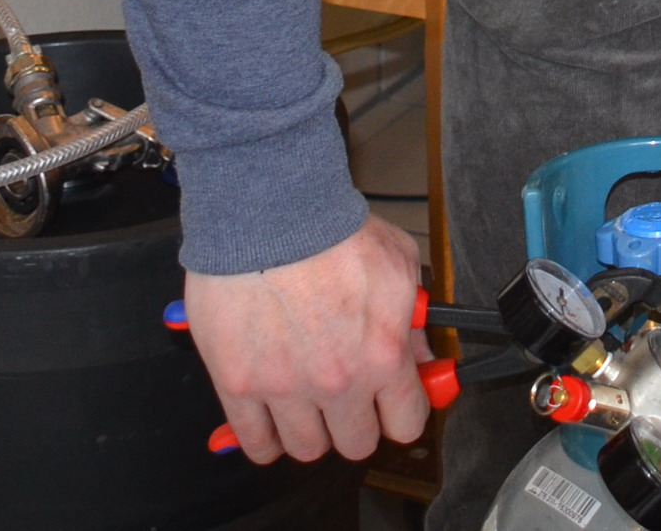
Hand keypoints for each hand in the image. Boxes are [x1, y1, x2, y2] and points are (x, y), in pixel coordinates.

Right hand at [183, 216, 431, 463]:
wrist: (269, 212)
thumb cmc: (331, 229)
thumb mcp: (398, 264)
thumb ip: (414, 319)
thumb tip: (422, 357)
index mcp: (382, 355)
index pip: (406, 424)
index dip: (400, 413)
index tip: (390, 405)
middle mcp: (337, 382)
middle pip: (355, 444)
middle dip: (354, 423)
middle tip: (345, 399)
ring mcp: (285, 388)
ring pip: (306, 449)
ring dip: (309, 431)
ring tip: (304, 404)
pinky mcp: (238, 384)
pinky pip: (254, 442)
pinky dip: (262, 439)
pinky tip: (268, 420)